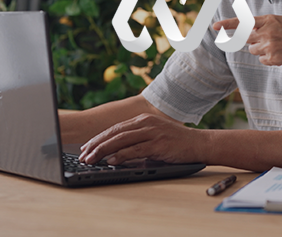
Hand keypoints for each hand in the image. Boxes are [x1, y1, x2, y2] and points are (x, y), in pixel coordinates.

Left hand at [78, 114, 206, 164]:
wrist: (199, 143)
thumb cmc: (177, 142)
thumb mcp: (154, 136)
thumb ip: (137, 141)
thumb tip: (115, 153)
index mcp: (143, 119)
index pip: (115, 128)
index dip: (99, 138)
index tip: (86, 148)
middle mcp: (146, 123)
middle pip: (115, 133)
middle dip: (96, 144)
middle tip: (83, 155)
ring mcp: (153, 132)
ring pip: (122, 140)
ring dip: (104, 150)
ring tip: (91, 159)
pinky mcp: (159, 143)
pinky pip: (135, 149)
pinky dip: (121, 155)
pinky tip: (111, 161)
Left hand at [214, 15, 281, 69]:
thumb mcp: (279, 21)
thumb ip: (263, 24)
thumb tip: (247, 33)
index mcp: (267, 20)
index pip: (243, 22)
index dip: (227, 25)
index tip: (214, 27)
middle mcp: (265, 32)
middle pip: (247, 39)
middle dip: (254, 40)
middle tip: (269, 39)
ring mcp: (268, 45)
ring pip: (253, 51)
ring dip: (262, 50)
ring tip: (278, 47)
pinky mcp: (271, 57)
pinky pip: (262, 60)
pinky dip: (269, 59)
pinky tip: (280, 54)